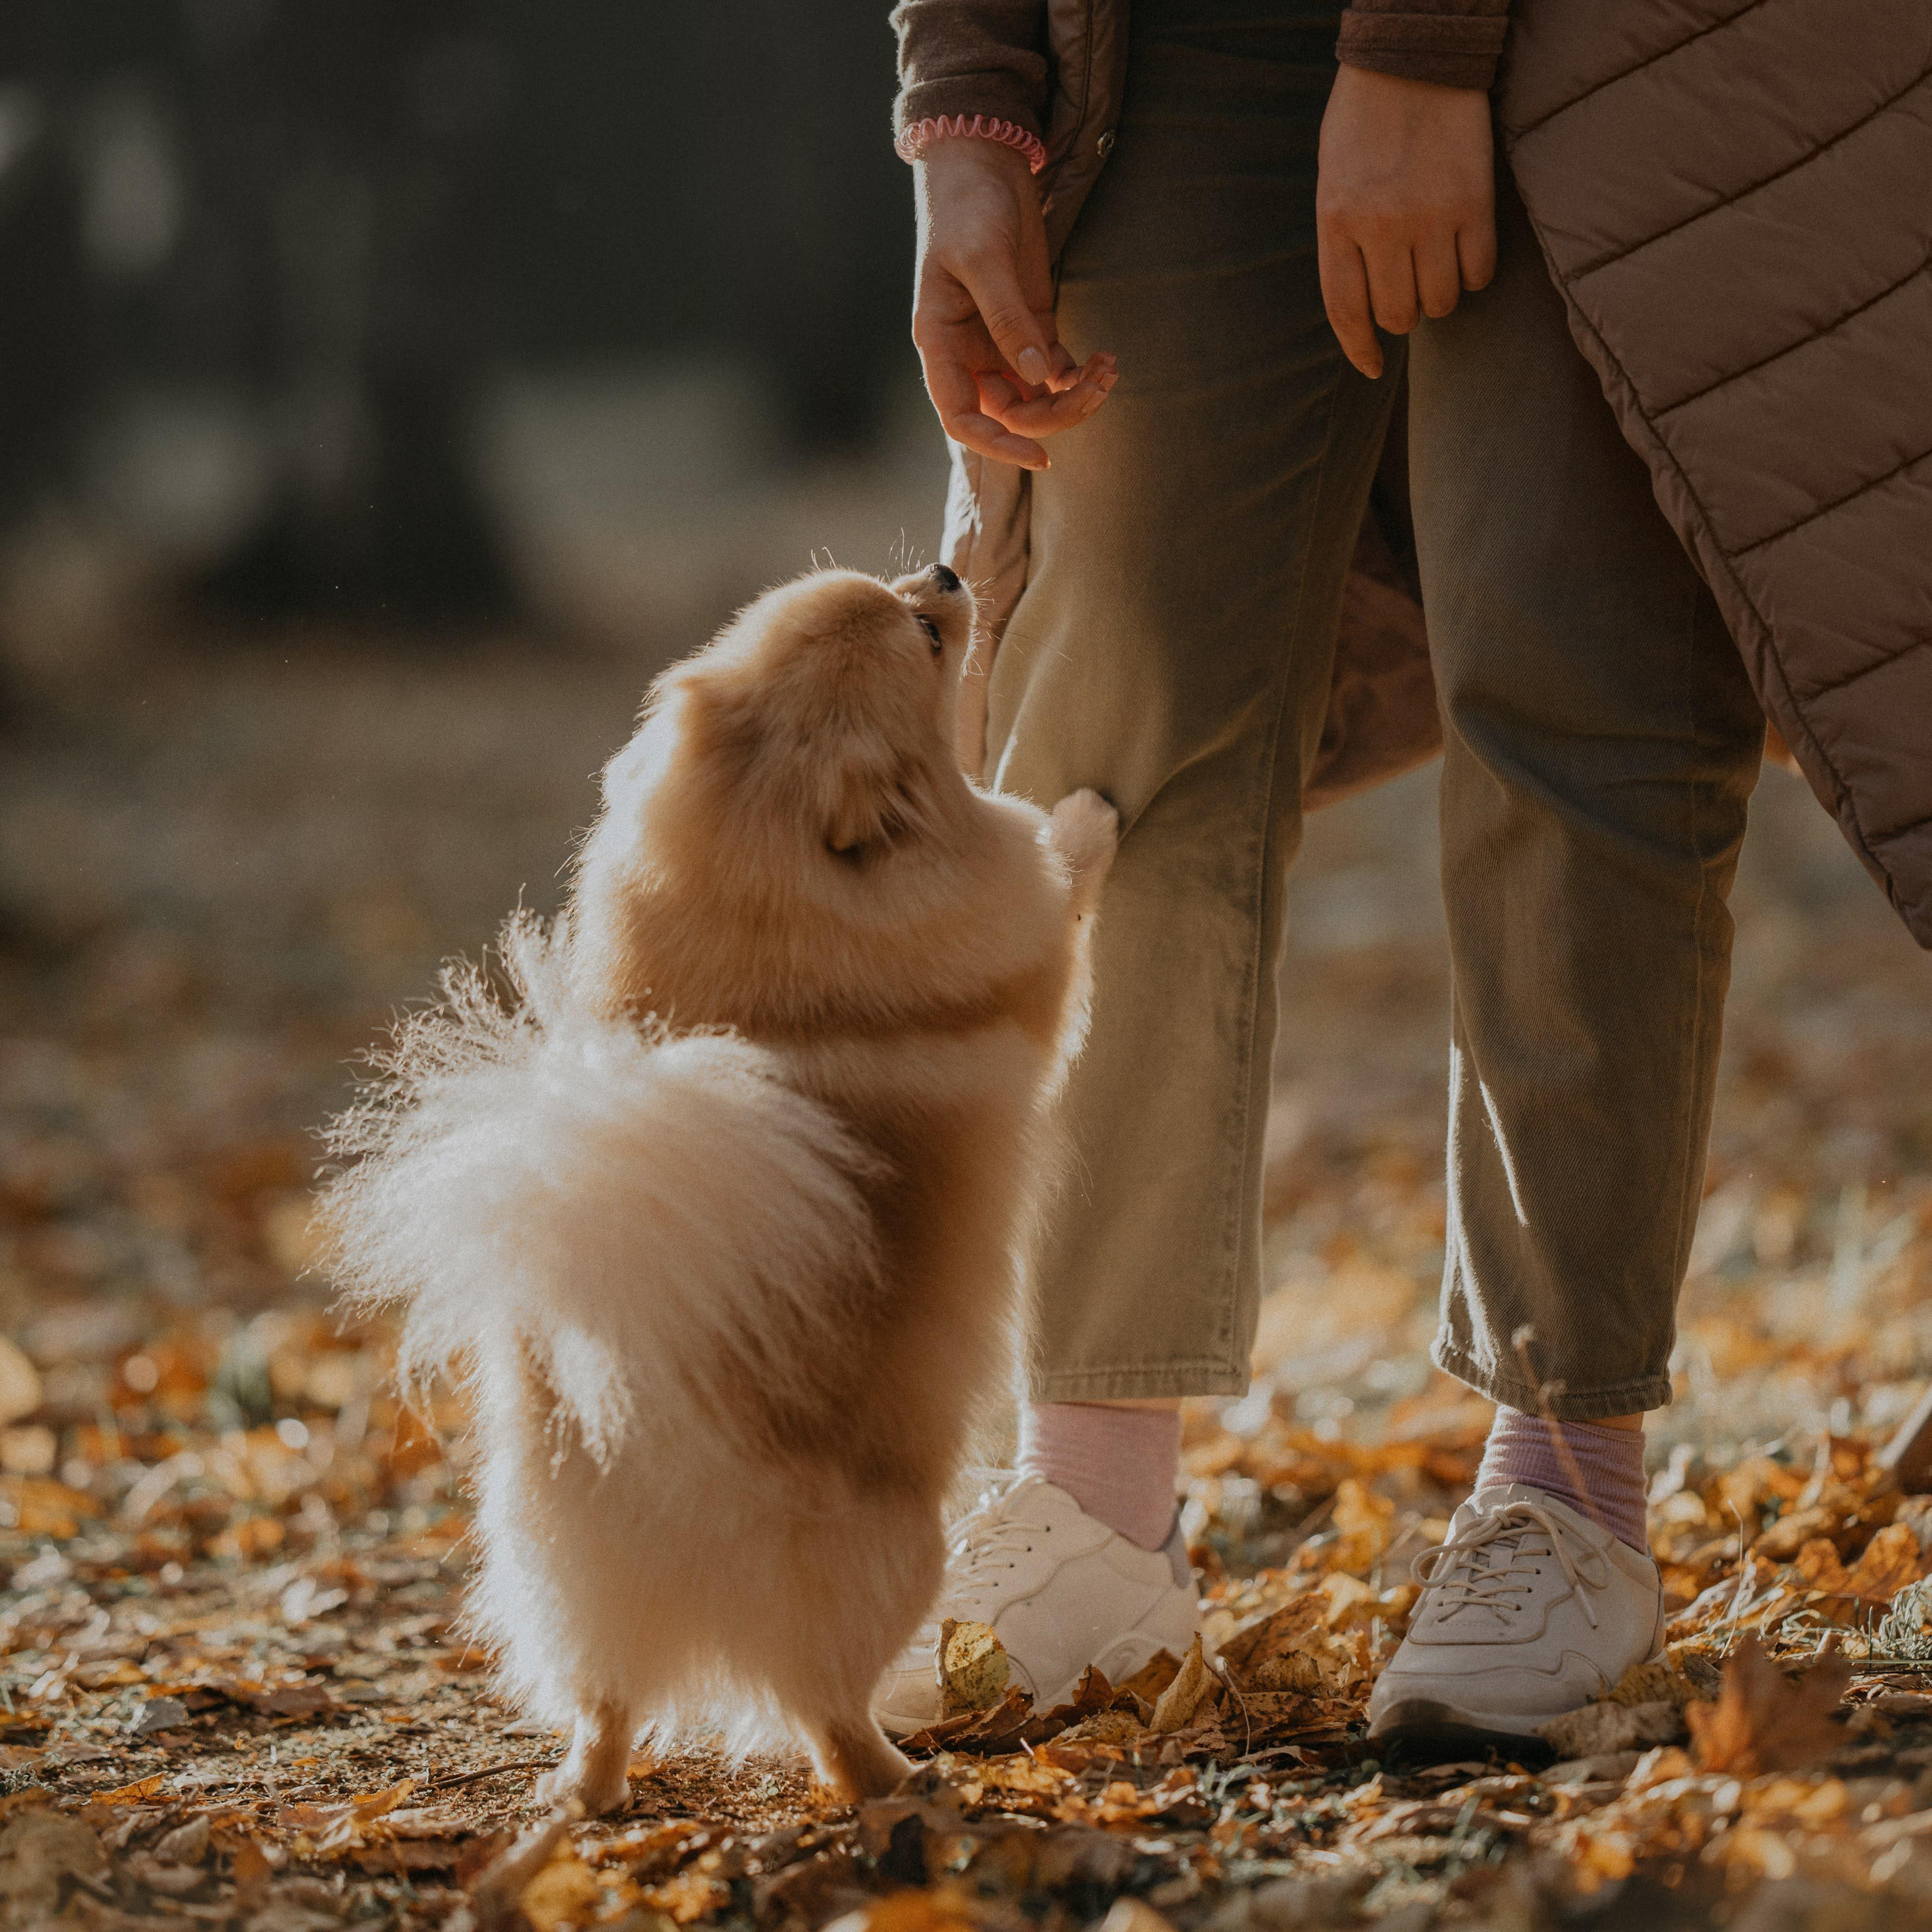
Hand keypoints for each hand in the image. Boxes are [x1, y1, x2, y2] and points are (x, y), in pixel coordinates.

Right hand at [911, 139, 1116, 468]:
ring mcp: (1001, 343)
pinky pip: (1056, 372)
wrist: (983, 160)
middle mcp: (969, 354)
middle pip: (1010, 415)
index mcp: (941, 344)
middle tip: (1097, 389)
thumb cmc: (968, 205)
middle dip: (1055, 414)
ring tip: (1108, 370)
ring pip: (1037, 398)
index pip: (961, 417)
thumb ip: (1008, 318)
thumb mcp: (984, 258)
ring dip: (1074, 396)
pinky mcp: (1031, 326)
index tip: (1041, 455)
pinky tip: (1107, 360)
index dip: (998, 445)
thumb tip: (1038, 377)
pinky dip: (1082, 375)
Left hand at [1316, 64, 1496, 378]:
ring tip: (1435, 264)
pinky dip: (1474, 273)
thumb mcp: (1332, 182)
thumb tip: (1361, 306)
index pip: (1346, 312)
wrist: (1414, 56)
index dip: (1360, 350)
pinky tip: (1465, 250)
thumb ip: (1342, 242)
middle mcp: (1381, 226)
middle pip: (1399, 315)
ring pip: (1443, 301)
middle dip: (1404, 314)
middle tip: (1408, 290)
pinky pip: (1480, 272)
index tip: (1373, 367)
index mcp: (1337, 221)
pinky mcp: (1475, 202)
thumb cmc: (1364, 121)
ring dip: (1441, 295)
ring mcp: (1430, 216)